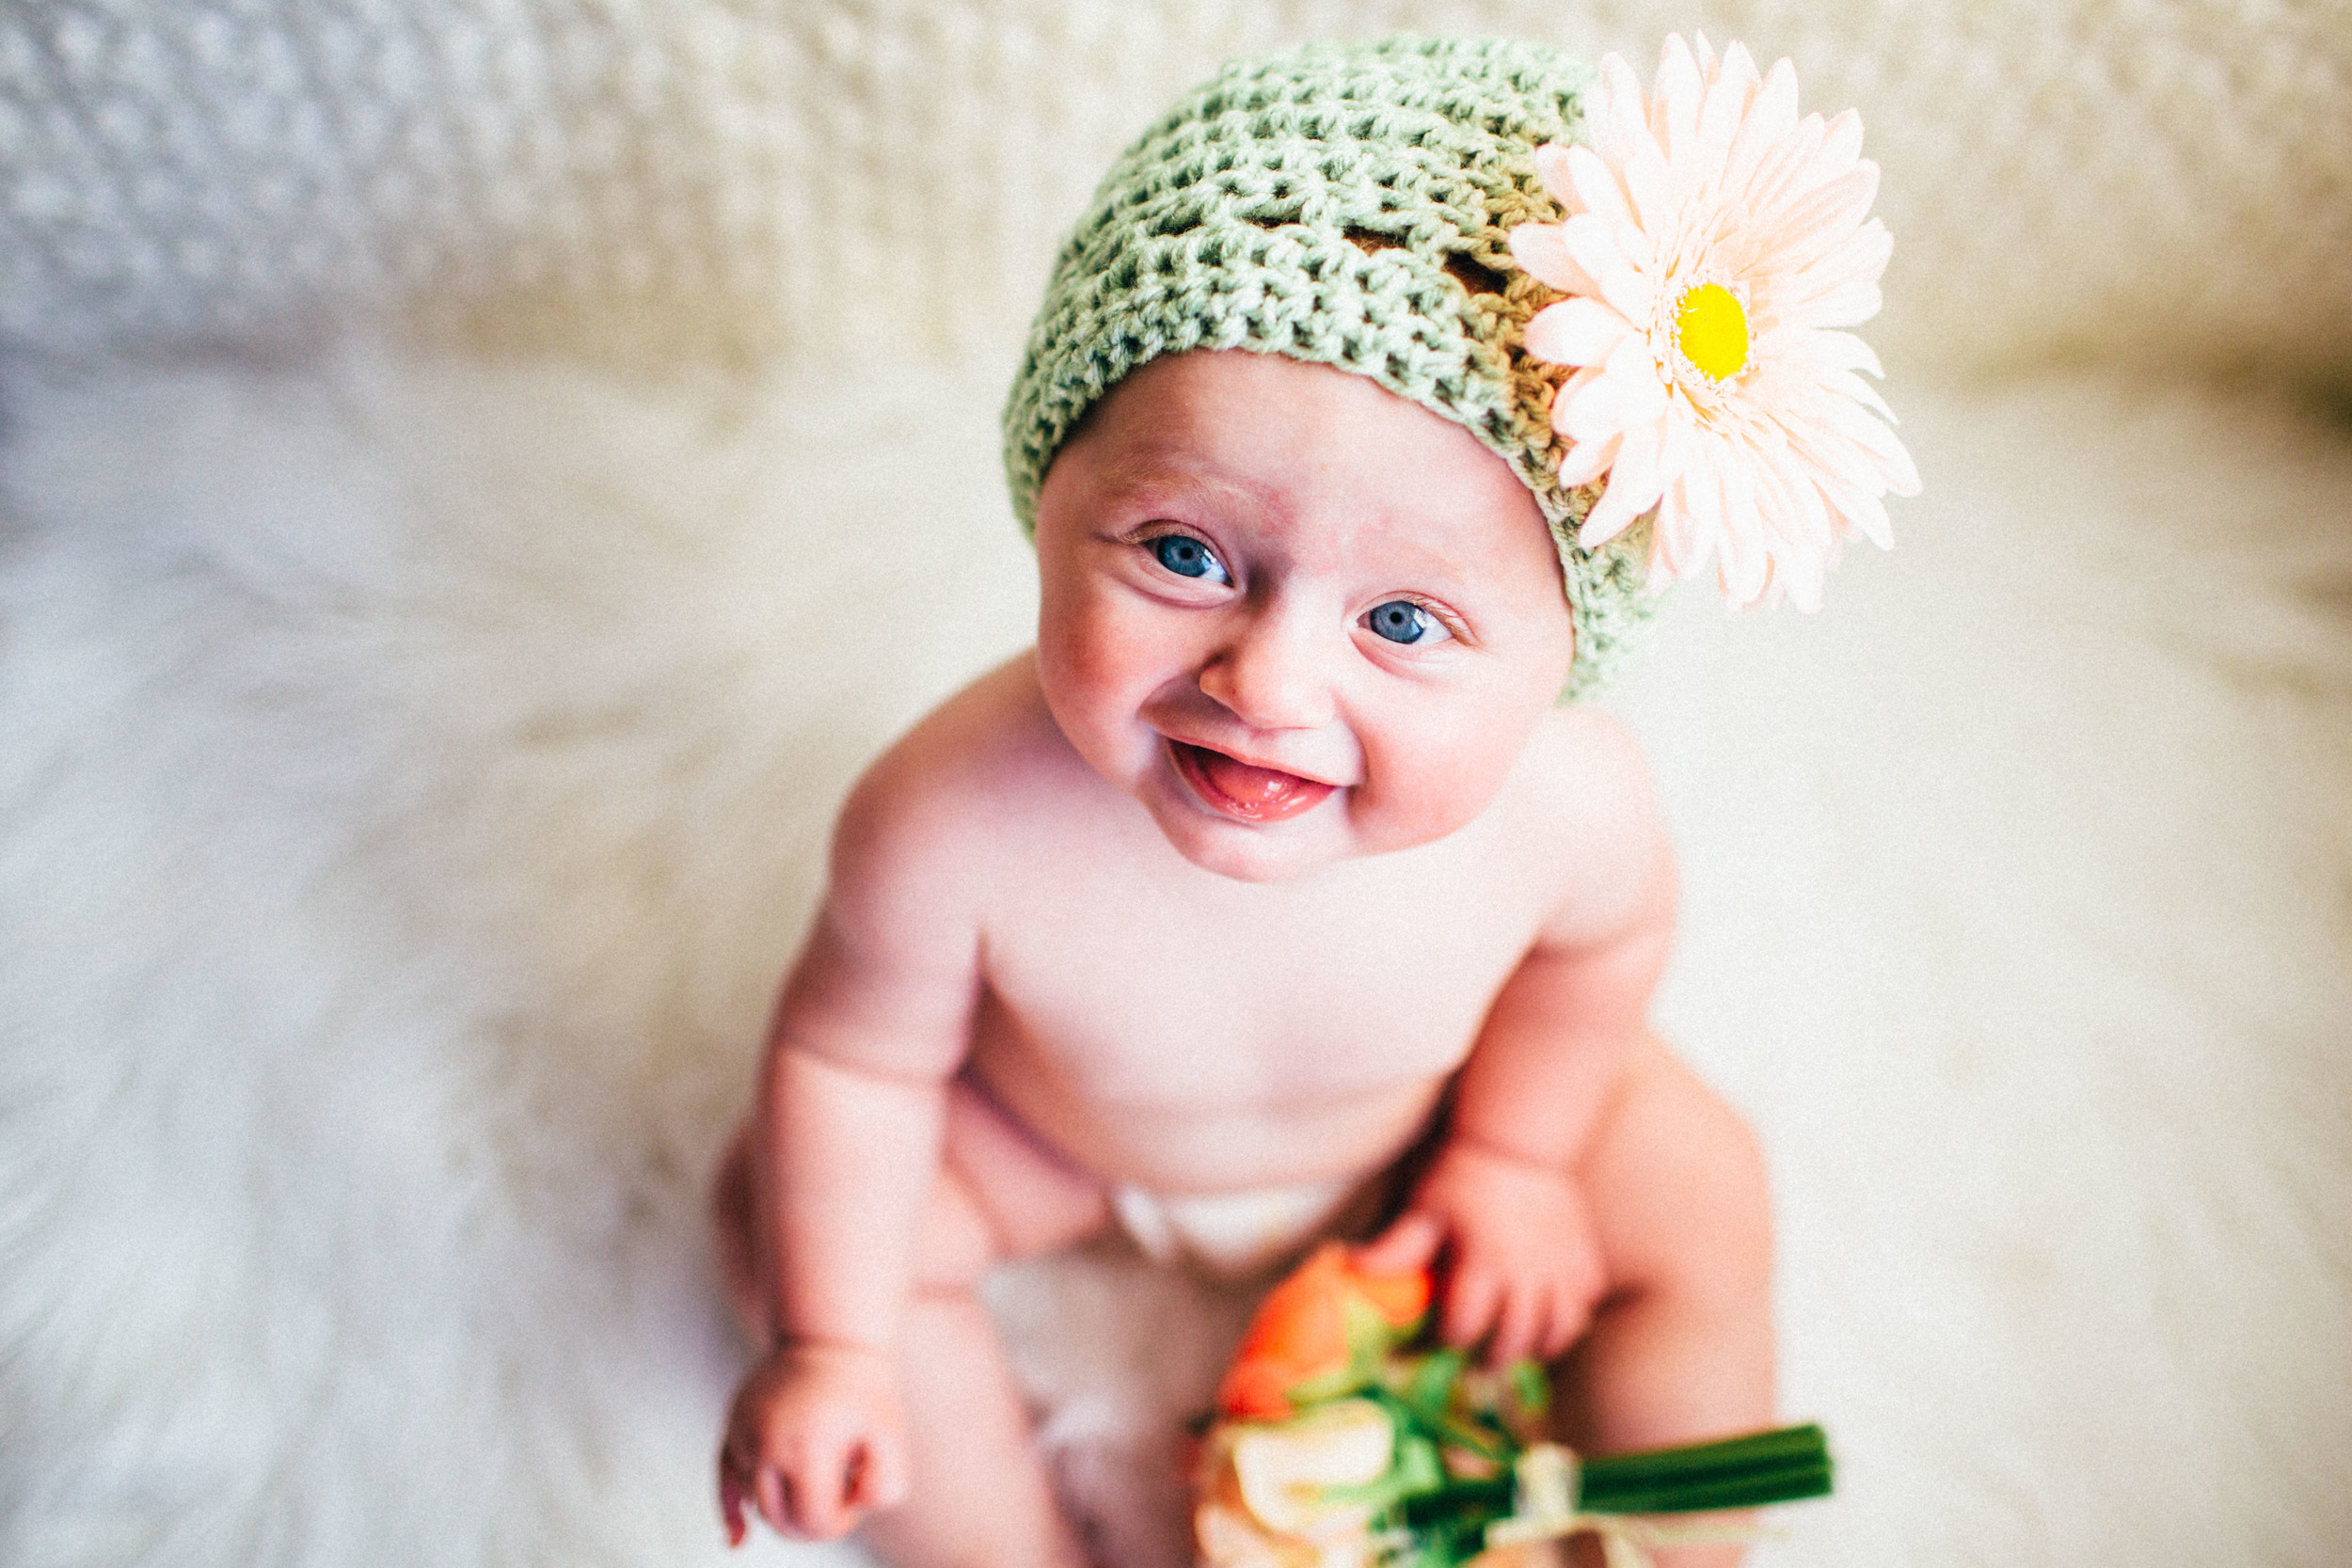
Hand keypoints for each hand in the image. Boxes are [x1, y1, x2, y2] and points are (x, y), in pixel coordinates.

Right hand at [717, 1338, 910, 1546]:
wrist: (829, 1334)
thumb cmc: (863, 1388)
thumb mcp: (891, 1434)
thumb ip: (885, 1484)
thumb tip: (854, 1507)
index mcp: (806, 1447)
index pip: (812, 1521)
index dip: (840, 1521)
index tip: (857, 1493)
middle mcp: (765, 1443)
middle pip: (780, 1520)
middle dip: (812, 1520)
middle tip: (841, 1487)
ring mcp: (743, 1434)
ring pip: (758, 1501)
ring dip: (787, 1501)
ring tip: (818, 1464)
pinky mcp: (732, 1426)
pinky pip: (723, 1478)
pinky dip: (729, 1509)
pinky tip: (737, 1540)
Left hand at [1358, 1139, 1606, 1367]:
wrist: (1517, 1140)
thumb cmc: (1462, 1176)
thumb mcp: (1424, 1209)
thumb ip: (1397, 1246)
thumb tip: (1353, 1267)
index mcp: (1482, 1263)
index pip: (1464, 1327)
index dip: (1445, 1343)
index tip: (1432, 1345)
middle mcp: (1525, 1272)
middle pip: (1514, 1340)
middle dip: (1491, 1359)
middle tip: (1476, 1362)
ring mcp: (1559, 1267)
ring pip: (1559, 1329)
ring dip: (1538, 1346)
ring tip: (1518, 1346)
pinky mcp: (1582, 1257)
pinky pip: (1586, 1301)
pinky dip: (1569, 1316)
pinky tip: (1549, 1315)